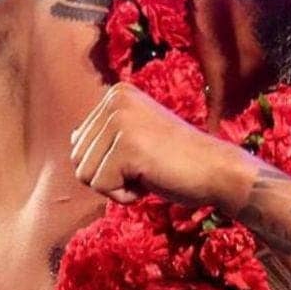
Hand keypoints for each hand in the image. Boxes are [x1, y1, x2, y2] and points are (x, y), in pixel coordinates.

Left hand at [69, 82, 254, 210]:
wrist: (217, 170)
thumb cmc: (177, 160)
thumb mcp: (136, 136)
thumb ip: (104, 135)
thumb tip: (73, 139)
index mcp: (116, 94)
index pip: (78, 143)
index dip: (108, 163)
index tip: (143, 155)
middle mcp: (115, 100)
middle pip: (77, 159)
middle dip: (109, 175)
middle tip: (147, 165)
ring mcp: (121, 121)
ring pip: (85, 175)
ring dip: (117, 186)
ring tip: (149, 170)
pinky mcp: (127, 147)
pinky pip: (102, 188)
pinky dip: (126, 196)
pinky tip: (152, 180)